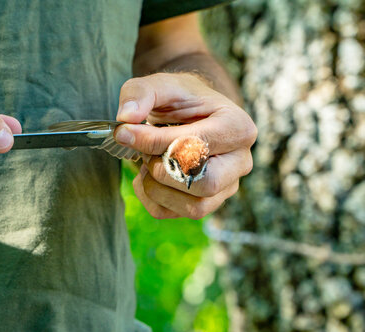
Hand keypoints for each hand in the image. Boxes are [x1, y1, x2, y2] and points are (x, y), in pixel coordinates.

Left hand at [114, 73, 256, 219]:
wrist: (190, 113)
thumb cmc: (180, 99)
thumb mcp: (160, 85)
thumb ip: (140, 94)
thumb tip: (126, 118)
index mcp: (238, 128)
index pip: (198, 147)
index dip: (155, 142)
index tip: (125, 132)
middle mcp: (240, 162)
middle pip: (205, 184)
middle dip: (164, 170)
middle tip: (145, 152)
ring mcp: (226, 187)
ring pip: (194, 207)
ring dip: (157, 187)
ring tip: (147, 161)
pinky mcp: (206, 203)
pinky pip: (173, 214)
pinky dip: (150, 198)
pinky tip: (146, 175)